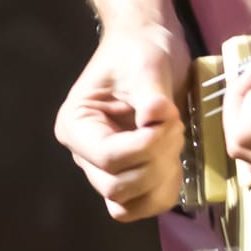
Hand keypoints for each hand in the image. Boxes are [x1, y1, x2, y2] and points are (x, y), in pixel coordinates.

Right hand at [54, 22, 190, 221]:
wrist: (148, 46)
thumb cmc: (138, 51)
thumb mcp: (145, 66)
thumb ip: (151, 96)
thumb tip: (155, 116)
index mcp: (76, 126)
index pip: (108, 157)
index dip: (145, 146)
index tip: (167, 118)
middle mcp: (86, 155)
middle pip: (118, 187)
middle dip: (155, 161)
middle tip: (173, 127)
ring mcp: (106, 171)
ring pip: (130, 204)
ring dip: (161, 179)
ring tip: (172, 143)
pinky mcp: (129, 178)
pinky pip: (144, 204)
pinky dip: (165, 189)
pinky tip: (174, 160)